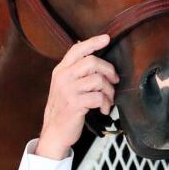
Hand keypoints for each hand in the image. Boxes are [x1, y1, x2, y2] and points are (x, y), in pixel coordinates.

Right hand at [34, 34, 118, 159]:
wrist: (55, 131)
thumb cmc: (64, 108)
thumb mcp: (64, 85)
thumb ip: (75, 71)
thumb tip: (94, 56)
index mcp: (60, 70)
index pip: (77, 49)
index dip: (93, 42)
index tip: (107, 38)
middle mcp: (63, 77)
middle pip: (92, 62)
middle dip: (109, 71)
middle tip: (114, 81)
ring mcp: (68, 90)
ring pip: (98, 80)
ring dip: (109, 91)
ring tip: (108, 100)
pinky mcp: (75, 104)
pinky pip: (99, 97)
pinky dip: (106, 104)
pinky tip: (104, 109)